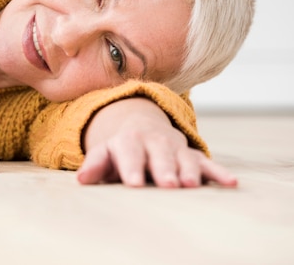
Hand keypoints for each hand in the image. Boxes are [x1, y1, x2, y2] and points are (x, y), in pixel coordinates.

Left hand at [76, 98, 237, 187]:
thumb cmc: (121, 149)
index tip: (133, 184)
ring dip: (189, 171)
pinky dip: (219, 172)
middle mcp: (154, 142)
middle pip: (159, 155)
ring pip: (184, 159)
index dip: (131, 168)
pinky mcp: (193, 155)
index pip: (129, 154)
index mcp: (129, 141)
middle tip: (168, 185)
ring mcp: (176, 148)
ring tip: (191, 185)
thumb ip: (95, 164)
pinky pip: (207, 163)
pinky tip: (231, 183)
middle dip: (164, 169)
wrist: (142, 127)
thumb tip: (82, 179)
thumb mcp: (105, 152)